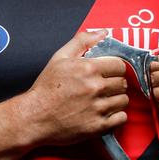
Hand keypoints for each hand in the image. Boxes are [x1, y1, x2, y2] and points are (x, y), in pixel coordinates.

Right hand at [17, 29, 130, 146]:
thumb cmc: (46, 88)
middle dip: (115, 84)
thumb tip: (102, 33)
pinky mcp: (98, 126)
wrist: (34, 117)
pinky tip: (104, 113)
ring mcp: (98, 108)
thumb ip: (82, 41)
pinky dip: (116, 116)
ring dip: (116, 100)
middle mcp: (95, 88)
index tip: (108, 73)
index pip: (120, 65)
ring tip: (102, 100)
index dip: (115, 68)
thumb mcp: (60, 58)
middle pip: (123, 83)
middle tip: (103, 87)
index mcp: (88, 69)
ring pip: (123, 101)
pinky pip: (121, 118)